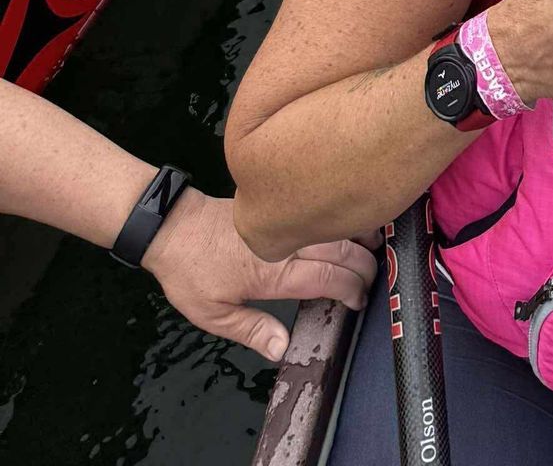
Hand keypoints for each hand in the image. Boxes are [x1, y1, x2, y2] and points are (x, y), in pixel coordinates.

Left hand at [144, 188, 373, 363]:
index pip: (327, 278)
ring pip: (335, 226)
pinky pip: (320, 211)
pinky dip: (342, 218)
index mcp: (272, 272)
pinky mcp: (279, 206)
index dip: (350, 290)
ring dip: (361, 238)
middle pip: (340, 250)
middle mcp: (286, 244)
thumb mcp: (212, 314)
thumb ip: (251, 330)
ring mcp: (285, 220)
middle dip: (363, 267)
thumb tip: (282, 348)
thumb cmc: (192, 273)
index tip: (359, 302)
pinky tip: (352, 224)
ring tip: (377, 251)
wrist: (174, 227)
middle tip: (373, 282)